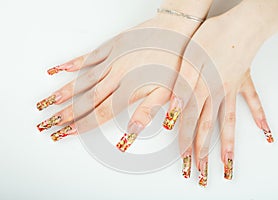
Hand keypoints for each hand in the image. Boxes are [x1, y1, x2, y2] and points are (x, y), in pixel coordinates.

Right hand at [36, 7, 206, 140]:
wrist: (178, 30)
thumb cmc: (176, 62)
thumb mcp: (169, 92)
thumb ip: (147, 112)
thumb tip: (131, 132)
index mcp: (132, 88)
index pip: (102, 112)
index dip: (84, 124)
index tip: (68, 132)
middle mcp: (118, 74)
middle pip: (88, 98)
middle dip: (68, 112)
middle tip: (50, 122)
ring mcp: (114, 58)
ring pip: (84, 78)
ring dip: (65, 91)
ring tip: (49, 101)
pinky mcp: (113, 45)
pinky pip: (90, 56)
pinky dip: (74, 63)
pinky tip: (61, 69)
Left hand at [167, 8, 275, 184]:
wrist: (241, 24)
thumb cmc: (212, 37)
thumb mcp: (188, 60)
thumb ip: (181, 88)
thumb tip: (172, 112)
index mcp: (201, 89)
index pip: (189, 121)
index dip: (185, 141)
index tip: (184, 160)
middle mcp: (217, 93)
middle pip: (208, 128)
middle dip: (204, 151)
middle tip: (203, 171)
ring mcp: (232, 88)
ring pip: (229, 121)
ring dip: (227, 143)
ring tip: (228, 163)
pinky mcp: (243, 80)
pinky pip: (252, 100)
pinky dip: (259, 115)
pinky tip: (265, 131)